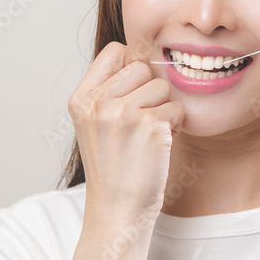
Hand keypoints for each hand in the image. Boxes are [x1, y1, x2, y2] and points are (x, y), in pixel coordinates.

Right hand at [68, 42, 184, 222]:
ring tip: (150, 133)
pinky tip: (161, 143)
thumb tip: (142, 56)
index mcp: (81, 99)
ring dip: (165, 108)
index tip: (133, 93)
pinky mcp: (150, 126)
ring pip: (162, 86)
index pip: (116, 51)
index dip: (132, 67)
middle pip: (142, 66)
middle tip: (142, 120)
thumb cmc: (113, 167)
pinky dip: (177, 125)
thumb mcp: (95, 123)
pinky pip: (177, 107)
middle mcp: (98, 103)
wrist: (117, 209)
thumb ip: (109, 91)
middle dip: (150, 91)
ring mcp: (123, 113)